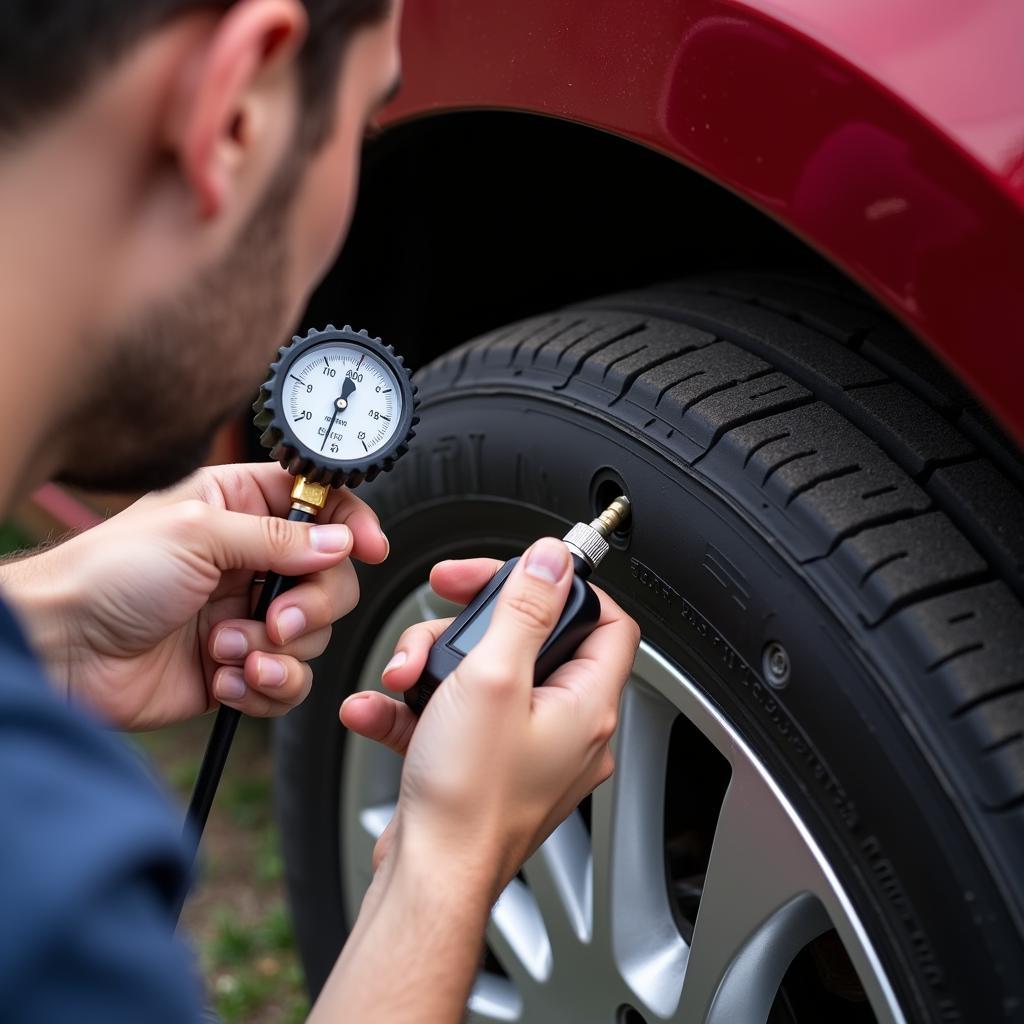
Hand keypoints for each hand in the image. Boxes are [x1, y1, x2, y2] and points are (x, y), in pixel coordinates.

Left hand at [2, 463, 387, 729]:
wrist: (61, 650)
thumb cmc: (106, 575)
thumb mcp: (197, 533)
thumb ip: (277, 538)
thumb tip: (339, 542)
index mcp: (241, 510)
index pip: (320, 506)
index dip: (352, 524)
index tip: (370, 547)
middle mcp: (251, 563)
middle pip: (331, 579)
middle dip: (311, 605)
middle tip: (276, 617)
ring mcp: (247, 617)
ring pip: (313, 637)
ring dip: (275, 650)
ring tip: (226, 648)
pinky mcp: (238, 667)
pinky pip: (286, 682)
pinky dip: (263, 686)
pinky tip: (224, 677)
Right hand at [340, 539, 639, 895]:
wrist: (428, 881)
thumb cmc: (467, 799)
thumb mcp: (494, 677)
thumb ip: (525, 609)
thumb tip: (553, 560)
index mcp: (586, 704)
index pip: (608, 623)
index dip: (568, 588)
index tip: (525, 574)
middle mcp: (565, 729)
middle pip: (531, 643)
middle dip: (473, 626)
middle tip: (443, 611)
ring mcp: (523, 751)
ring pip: (484, 678)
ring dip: (434, 666)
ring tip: (402, 676)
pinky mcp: (484, 769)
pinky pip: (452, 719)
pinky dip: (415, 708)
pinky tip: (377, 709)